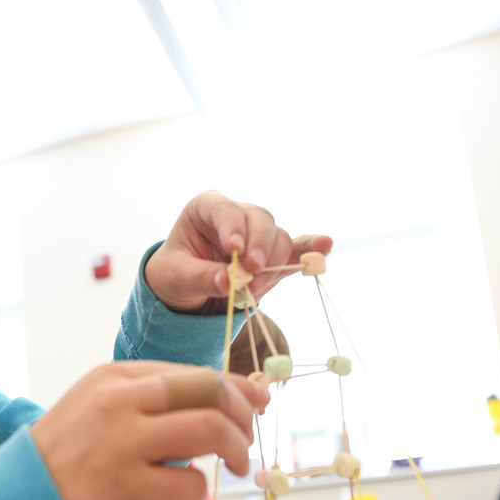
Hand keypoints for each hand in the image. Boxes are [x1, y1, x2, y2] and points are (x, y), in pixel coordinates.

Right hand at [31, 361, 268, 499]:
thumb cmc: (65, 462)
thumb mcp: (97, 410)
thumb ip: (150, 401)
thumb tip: (223, 398)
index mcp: (113, 378)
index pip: (192, 372)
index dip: (234, 388)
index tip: (255, 404)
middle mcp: (119, 402)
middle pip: (209, 390)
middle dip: (242, 413)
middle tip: (248, 439)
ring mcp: (124, 444)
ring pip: (211, 430)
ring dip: (237, 449)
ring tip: (237, 467)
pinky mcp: (129, 489)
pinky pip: (192, 485)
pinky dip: (199, 494)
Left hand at [144, 190, 333, 314]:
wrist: (184, 291)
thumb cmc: (174, 274)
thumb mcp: (176, 277)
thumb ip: (201, 277)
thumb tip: (229, 282)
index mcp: (206, 208)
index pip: (224, 209)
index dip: (233, 227)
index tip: (234, 250)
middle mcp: (237, 215)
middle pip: (261, 219)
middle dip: (259, 246)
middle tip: (251, 273)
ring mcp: (258, 234)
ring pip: (279, 238)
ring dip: (273, 264)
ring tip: (254, 290)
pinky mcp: (272, 256)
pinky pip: (296, 250)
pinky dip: (310, 250)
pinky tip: (325, 247)